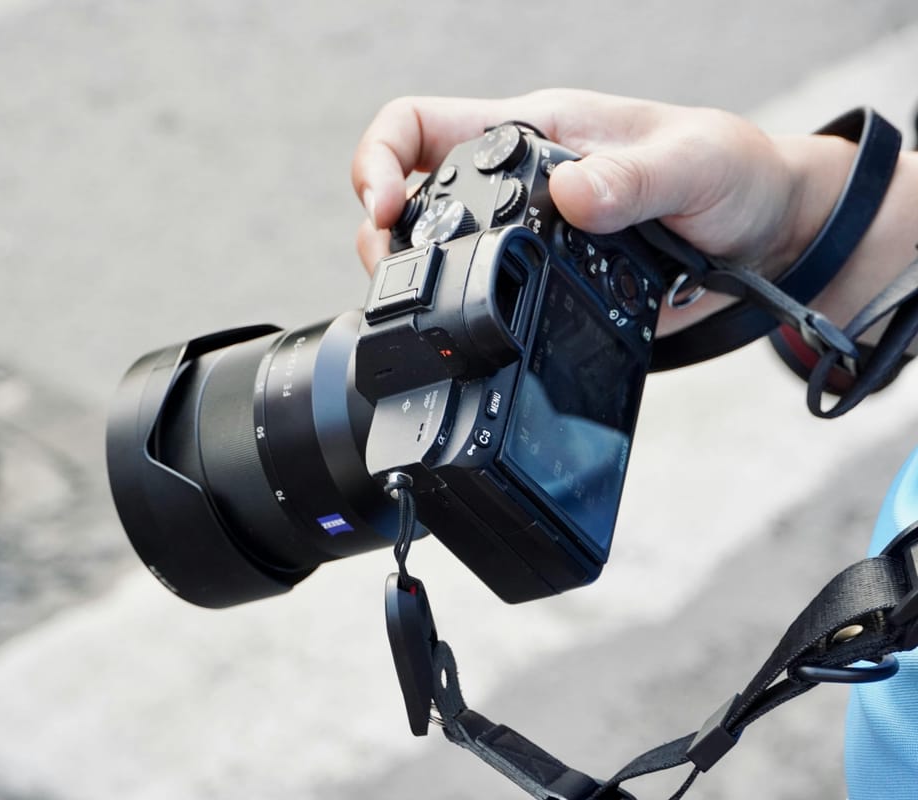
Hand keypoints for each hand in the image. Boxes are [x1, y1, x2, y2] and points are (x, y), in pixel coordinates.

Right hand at [350, 90, 882, 333]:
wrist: (764, 239)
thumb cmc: (732, 176)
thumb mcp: (692, 165)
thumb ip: (634, 178)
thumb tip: (572, 194)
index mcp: (533, 133)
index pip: (419, 124)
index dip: (381, 158)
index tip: (386, 204)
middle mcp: (515, 187)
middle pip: (406, 199)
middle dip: (380, 236)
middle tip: (393, 274)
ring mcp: (520, 241)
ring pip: (431, 257)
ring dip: (411, 282)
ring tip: (422, 308)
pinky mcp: (536, 289)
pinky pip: (475, 302)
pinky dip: (456, 319)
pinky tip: (468, 337)